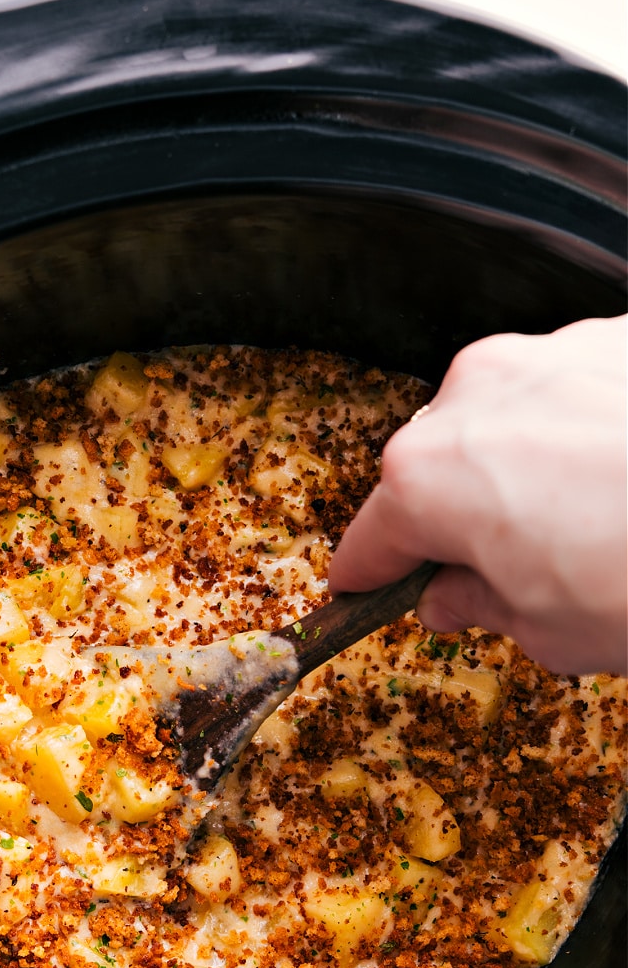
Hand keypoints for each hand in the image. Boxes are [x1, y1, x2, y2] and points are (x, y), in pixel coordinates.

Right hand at [329, 316, 627, 675]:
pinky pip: (579, 394)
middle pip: (439, 467)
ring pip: (512, 422)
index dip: (369, 575)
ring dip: (531, 471)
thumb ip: (485, 608)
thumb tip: (459, 597)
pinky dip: (592, 436)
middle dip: (462, 518)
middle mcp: (478, 396)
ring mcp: (552, 356)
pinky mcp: (620, 338)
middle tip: (507, 576)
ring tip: (595, 529)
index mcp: (433, 475)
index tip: (364, 590)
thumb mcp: (555, 629)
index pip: (372, 536)